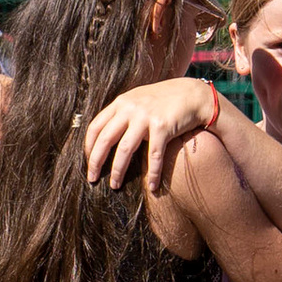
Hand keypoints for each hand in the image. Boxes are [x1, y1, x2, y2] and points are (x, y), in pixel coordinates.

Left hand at [84, 76, 215, 195]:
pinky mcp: (163, 127)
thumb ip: (122, 114)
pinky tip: (153, 187)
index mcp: (121, 103)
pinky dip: (153, 174)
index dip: (88, 147)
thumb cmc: (165, 101)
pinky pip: (154, 155)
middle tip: (92, 179)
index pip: (95, 126)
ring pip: (125, 149)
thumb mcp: (138, 101)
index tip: (88, 162)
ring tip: (115, 185)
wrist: (193, 94)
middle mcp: (130, 108)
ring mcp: (146, 117)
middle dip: (96, 162)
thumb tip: (105, 136)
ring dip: (118, 170)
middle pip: (106, 139)